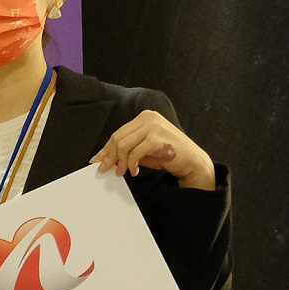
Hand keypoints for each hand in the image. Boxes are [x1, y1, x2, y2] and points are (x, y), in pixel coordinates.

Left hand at [94, 109, 214, 188]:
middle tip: (106, 170)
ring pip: (123, 145)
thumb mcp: (142, 150)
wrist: (192, 161)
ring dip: (120, 162)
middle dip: (110, 156)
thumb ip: (125, 150)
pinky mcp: (157, 138)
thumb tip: (103, 159)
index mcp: (144, 117)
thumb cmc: (167, 155)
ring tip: (122, 172)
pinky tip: (135, 171)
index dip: (106, 149)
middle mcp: (149, 118)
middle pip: (118, 138)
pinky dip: (131, 164)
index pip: (118, 133)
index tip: (96, 160)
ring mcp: (154, 126)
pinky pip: (134, 153)